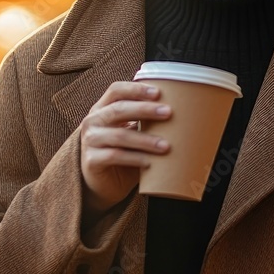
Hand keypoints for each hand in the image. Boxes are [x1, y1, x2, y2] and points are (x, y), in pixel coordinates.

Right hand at [79, 81, 170, 217]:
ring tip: (166, 145)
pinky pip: (115, 156)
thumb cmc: (123, 152)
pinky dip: (135, 158)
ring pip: (120, 136)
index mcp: (102, 108)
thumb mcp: (131, 132)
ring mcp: (90, 141)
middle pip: (119, 109)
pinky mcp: (91, 161)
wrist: (103, 184)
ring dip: (146, 140)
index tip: (158, 93)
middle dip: (145, 110)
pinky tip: (150, 163)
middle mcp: (93, 121)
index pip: (116, 90)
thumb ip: (144, 121)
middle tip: (168, 113)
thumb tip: (184, 113)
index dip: (136, 89)